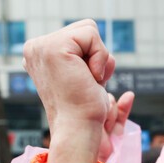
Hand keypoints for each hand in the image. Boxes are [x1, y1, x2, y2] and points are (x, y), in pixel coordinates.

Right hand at [22, 20, 130, 162]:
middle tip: (89, 83)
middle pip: (86, 31)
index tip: (86, 83)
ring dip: (100, 61)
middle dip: (98, 58)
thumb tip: (127, 96)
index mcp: (40, 56)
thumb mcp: (90, 85)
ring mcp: (41, 47)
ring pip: (89, 30)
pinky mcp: (53, 47)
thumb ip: (95, 73)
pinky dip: (100, 59)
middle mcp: (35, 49)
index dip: (93, 59)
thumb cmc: (88, 115)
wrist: (80, 131)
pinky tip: (90, 80)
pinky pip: (92, 34)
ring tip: (88, 82)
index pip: (80, 37)